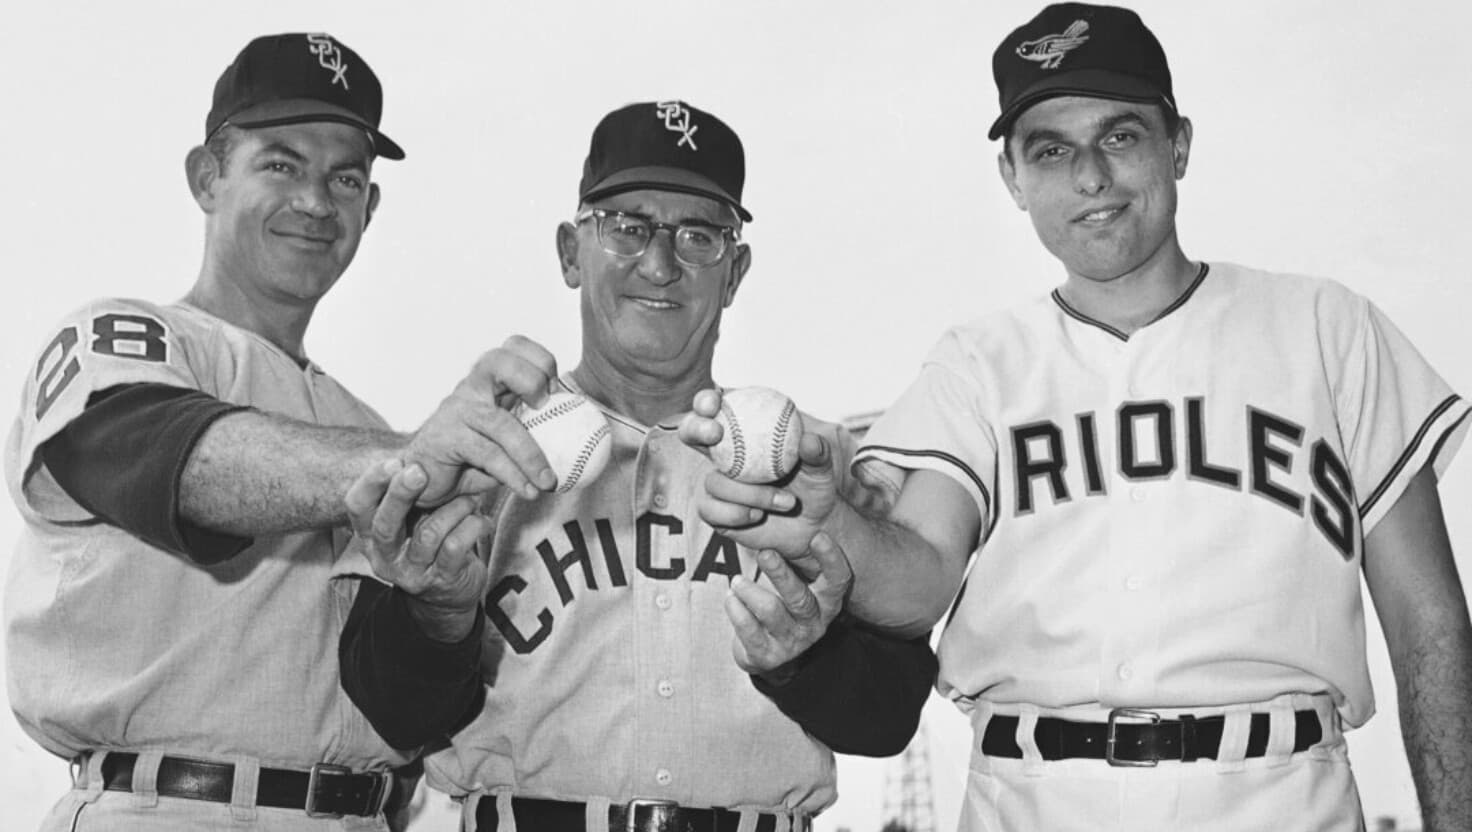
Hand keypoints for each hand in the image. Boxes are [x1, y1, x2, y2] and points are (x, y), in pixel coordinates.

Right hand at [344, 458, 491, 639]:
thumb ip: (411, 492)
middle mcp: (384, 555)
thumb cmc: (431, 542)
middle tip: (419, 471)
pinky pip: (455, 547)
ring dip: (454, 509)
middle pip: (386, 524)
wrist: (449, 594)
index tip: (393, 461)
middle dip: (401, 494)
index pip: (356, 506)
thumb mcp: (413, 517)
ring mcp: (412, 571)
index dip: (371, 483)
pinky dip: (472, 526)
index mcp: (371, 534)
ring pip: (428, 534)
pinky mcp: (440, 580)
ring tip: (471, 498)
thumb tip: (424, 449)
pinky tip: (482, 520)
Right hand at [405, 335, 559, 505]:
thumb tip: (583, 446)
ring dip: (531, 454)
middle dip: (530, 378)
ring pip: (499, 422)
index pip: (513, 347)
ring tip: (548, 481)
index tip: (557, 389)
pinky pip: (487, 455)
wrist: (422, 479)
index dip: (539, 359)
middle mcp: (471, 388)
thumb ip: (535, 433)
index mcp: (489, 381)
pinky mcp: (445, 437)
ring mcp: (456, 410)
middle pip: (498, 361)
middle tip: (547, 408)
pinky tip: (528, 491)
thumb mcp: (507, 440)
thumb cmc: (470, 457)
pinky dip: (513, 475)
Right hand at [682, 389, 839, 557]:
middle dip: (695, 427)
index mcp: (745, 430)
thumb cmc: (815, 484)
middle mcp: (725, 453)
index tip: (715, 402)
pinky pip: (710, 509)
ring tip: (787, 502)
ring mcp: (717, 482)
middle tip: (715, 433)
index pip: (717, 408)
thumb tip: (808, 441)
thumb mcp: (822, 465)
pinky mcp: (714, 511)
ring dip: (750, 494)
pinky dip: (736, 513)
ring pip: (713, 481)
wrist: (814, 523)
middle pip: (691, 432)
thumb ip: (818, 452)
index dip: (706, 400)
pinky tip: (758, 516)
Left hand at [726, 532, 853, 681]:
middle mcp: (814, 622)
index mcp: (826, 601)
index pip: (838, 580)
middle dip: (780, 574)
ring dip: (750, 592)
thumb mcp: (798, 583)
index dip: (830, 559)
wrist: (768, 651)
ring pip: (771, 612)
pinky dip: (737, 612)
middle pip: (800, 598)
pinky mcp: (768, 655)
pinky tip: (730, 599)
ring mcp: (792, 641)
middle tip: (763, 553)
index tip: (818, 535)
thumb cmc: (783, 603)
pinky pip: (750, 631)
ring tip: (736, 580)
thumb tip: (789, 508)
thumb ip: (798, 556)